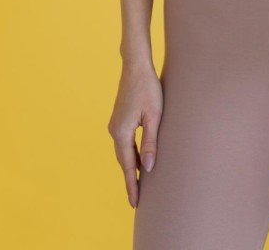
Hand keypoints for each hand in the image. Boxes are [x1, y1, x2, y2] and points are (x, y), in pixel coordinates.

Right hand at [107, 60, 162, 207]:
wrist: (136, 66)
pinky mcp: (119, 119)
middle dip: (130, 180)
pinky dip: (131, 155)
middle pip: (124, 161)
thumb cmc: (148, 89)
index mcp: (121, 132)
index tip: (135, 203)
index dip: (132, 184)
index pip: (128, 165)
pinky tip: (138, 160)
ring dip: (131, 167)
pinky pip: (125, 143)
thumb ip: (151, 142)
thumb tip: (149, 168)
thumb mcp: (154, 116)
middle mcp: (114, 130)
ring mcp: (115, 124)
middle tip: (136, 200)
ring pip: (124, 152)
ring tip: (138, 185)